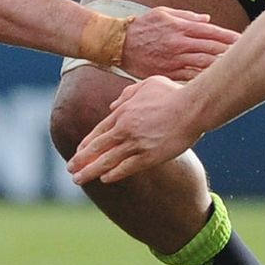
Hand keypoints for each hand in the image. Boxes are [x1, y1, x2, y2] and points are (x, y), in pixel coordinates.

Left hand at [67, 76, 206, 184]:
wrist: (193, 107)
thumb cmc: (173, 93)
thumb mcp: (147, 85)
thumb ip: (128, 94)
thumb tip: (113, 105)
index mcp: (124, 112)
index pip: (99, 131)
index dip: (87, 144)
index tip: (78, 152)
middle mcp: (126, 129)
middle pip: (98, 147)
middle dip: (82, 160)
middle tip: (70, 169)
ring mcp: (137, 143)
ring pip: (108, 160)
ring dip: (91, 171)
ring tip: (78, 179)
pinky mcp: (150, 156)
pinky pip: (127, 168)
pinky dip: (115, 174)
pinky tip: (105, 179)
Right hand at [119, 6, 237, 81]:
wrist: (119, 44)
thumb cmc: (142, 26)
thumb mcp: (163, 13)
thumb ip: (187, 16)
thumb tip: (208, 19)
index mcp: (180, 28)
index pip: (210, 32)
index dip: (228, 36)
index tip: (241, 39)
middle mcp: (179, 44)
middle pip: (211, 48)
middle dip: (229, 51)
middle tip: (244, 54)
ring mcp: (174, 61)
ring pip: (203, 64)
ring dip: (219, 66)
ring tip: (234, 67)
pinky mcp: (167, 73)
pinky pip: (189, 77)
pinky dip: (203, 78)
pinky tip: (214, 80)